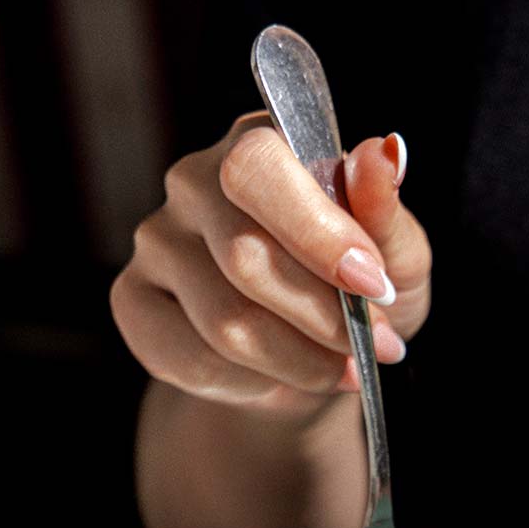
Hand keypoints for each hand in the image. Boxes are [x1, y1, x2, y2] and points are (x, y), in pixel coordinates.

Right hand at [112, 115, 431, 414]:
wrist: (308, 358)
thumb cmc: (354, 293)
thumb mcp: (395, 257)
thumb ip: (386, 213)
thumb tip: (385, 153)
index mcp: (257, 143)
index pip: (258, 168)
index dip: (317, 234)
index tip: (374, 286)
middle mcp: (193, 181)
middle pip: (243, 256)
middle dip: (322, 317)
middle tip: (372, 345)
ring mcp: (156, 241)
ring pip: (223, 322)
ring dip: (298, 361)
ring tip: (339, 369)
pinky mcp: (133, 301)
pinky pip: (191, 359)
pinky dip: (251, 384)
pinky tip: (278, 378)